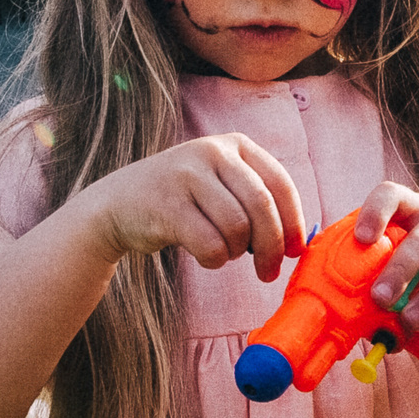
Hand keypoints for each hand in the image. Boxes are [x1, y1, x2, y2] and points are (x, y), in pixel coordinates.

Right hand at [77, 134, 306, 279]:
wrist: (117, 204)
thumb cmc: (184, 202)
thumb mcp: (223, 186)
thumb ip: (259, 203)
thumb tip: (301, 243)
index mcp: (235, 144)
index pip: (280, 184)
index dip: (293, 223)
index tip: (295, 252)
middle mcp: (212, 151)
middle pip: (262, 207)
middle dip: (272, 247)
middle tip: (268, 273)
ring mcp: (187, 174)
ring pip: (237, 228)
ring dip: (235, 252)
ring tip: (223, 252)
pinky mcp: (166, 204)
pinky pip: (210, 244)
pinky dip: (214, 259)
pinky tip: (205, 255)